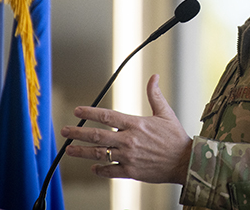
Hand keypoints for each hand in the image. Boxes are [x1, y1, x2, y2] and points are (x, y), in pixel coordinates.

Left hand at [61, 74, 191, 184]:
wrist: (185, 162)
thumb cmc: (176, 137)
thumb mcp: (166, 113)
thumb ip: (155, 95)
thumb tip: (154, 77)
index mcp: (136, 124)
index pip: (107, 116)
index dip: (90, 112)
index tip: (77, 111)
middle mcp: (129, 140)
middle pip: (98, 135)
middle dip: (78, 132)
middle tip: (65, 131)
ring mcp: (129, 157)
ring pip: (99, 153)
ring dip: (82, 151)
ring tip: (69, 149)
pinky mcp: (131, 172)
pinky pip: (110, 170)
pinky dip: (99, 169)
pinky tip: (93, 167)